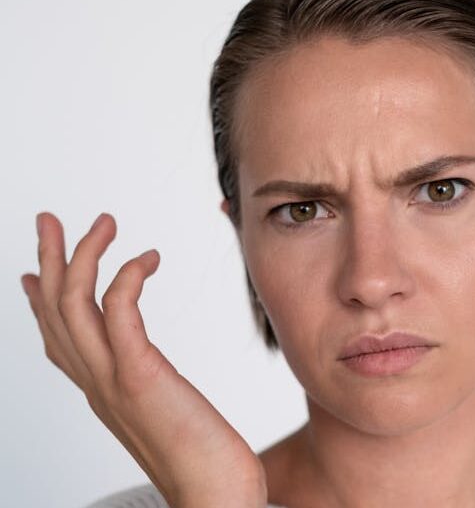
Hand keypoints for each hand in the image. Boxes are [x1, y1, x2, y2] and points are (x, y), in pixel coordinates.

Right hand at [21, 213, 267, 507]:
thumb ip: (149, 387)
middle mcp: (96, 385)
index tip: (34, 270)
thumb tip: (150, 371)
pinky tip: (145, 257)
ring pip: (74, 306)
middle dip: (50, 260)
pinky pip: (119, 314)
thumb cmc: (205, 460)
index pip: (58, 339)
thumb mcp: (165, 413)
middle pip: (55, 312)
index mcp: (101, 392)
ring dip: (82, 256)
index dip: (41, 301)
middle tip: (49, 220)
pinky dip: (125, 278)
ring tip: (103, 222)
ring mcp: (112, 381)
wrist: (214, 497)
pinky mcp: (140, 378)